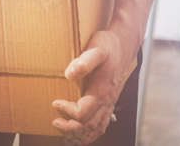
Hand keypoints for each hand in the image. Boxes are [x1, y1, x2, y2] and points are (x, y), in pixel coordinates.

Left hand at [51, 28, 134, 144]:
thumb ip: (84, 62)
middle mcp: (106, 100)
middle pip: (89, 125)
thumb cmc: (109, 46)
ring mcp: (109, 102)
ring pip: (97, 128)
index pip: (83, 112)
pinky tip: (82, 131)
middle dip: (71, 127)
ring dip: (81, 133)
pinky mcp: (110, 101)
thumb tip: (69, 74)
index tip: (55, 102)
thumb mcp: (96, 49)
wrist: (124, 45)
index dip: (67, 111)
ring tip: (65, 130)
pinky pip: (103, 124)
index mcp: (101, 91)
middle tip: (55, 121)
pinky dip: (92, 132)